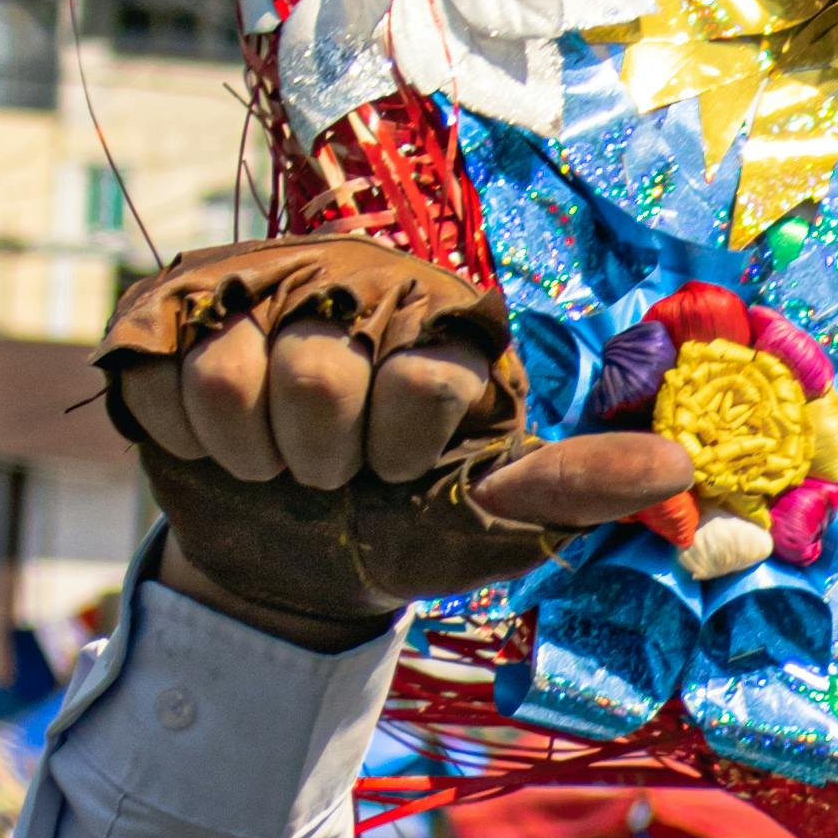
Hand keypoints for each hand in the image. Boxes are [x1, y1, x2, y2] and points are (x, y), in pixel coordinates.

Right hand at [97, 236, 694, 640]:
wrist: (289, 560)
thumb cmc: (405, 526)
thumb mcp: (493, 513)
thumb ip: (575, 485)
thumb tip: (680, 468)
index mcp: (442, 315)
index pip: (416, 379)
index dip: (396, 451)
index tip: (399, 474)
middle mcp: (352, 277)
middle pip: (316, 372)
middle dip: (317, 459)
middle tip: (330, 474)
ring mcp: (257, 287)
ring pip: (227, 374)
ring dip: (247, 451)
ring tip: (272, 458)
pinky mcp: (172, 313)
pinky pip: (157, 376)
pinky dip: (184, 435)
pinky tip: (216, 440)